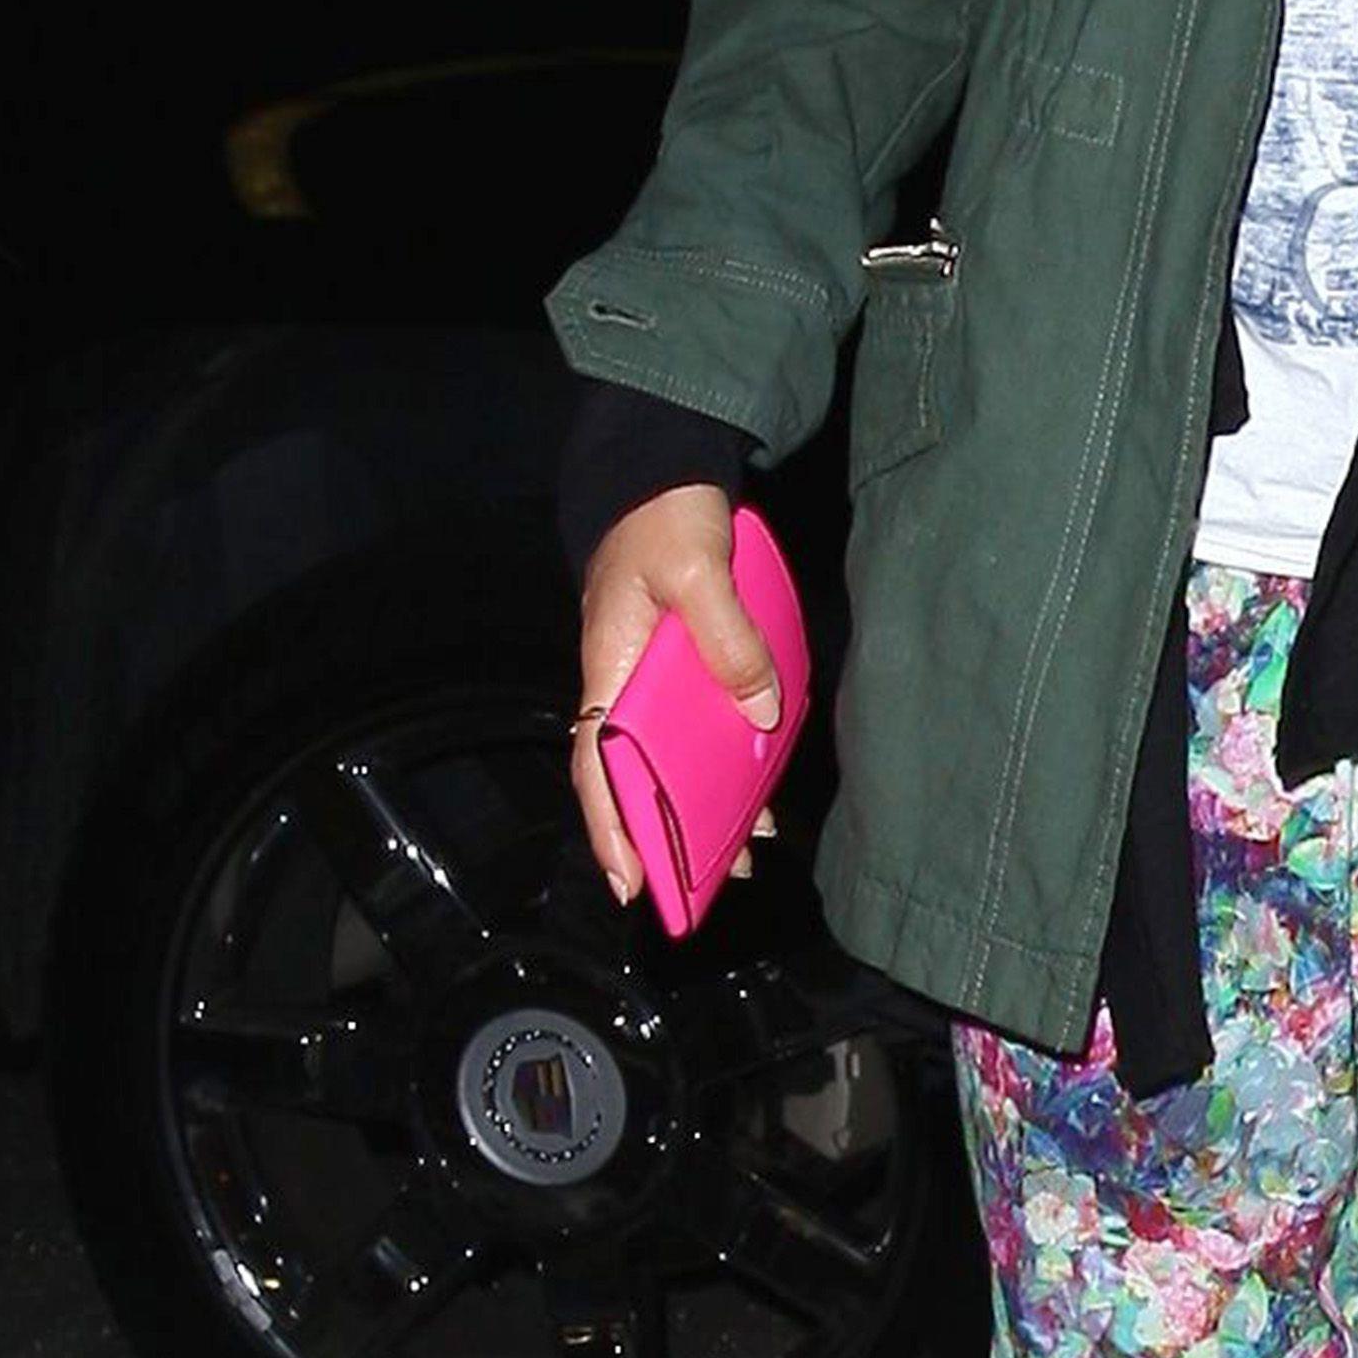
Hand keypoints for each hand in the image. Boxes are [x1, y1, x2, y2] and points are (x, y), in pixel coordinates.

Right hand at [570, 486, 784, 909]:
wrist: (662, 469)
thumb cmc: (663, 519)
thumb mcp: (698, 572)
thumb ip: (728, 641)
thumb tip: (760, 714)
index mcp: (610, 669)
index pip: (598, 765)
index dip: (611, 827)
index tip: (631, 882)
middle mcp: (624, 683)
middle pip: (636, 776)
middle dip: (666, 835)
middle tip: (706, 888)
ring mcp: (652, 676)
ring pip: (670, 756)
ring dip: (702, 805)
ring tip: (742, 856)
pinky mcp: (682, 663)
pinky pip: (699, 724)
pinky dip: (727, 758)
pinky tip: (760, 790)